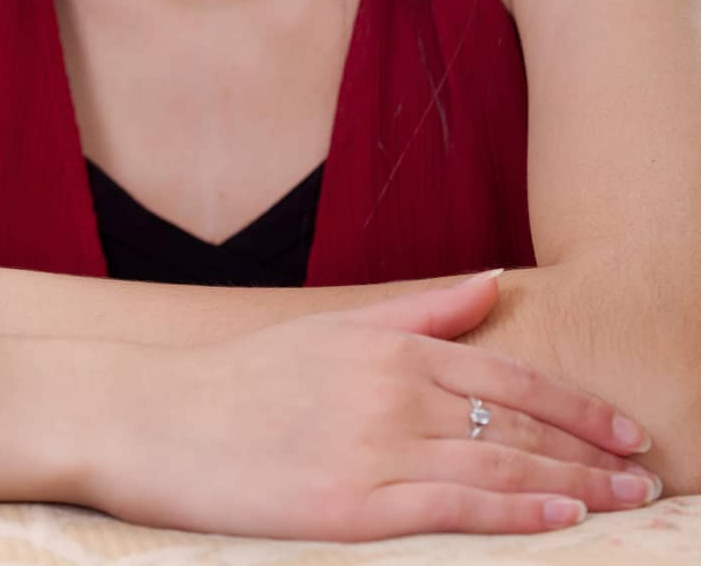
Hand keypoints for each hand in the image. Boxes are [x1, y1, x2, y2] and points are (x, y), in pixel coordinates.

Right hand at [90, 273, 660, 541]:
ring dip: (575, 485)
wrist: (156, 417)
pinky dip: (516, 515)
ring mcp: (373, 448)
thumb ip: (418, 308)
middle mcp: (392, 391)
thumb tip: (493, 284)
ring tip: (628, 499)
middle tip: (648, 470)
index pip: (508, 376)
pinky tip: (562, 521)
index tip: (625, 426)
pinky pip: (452, 510)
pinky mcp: (350, 506)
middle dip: (592, 448)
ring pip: (499, 467)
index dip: (576, 403)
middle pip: (517, 423)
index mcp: (390, 347)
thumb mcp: (332, 328)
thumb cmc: (244, 377)